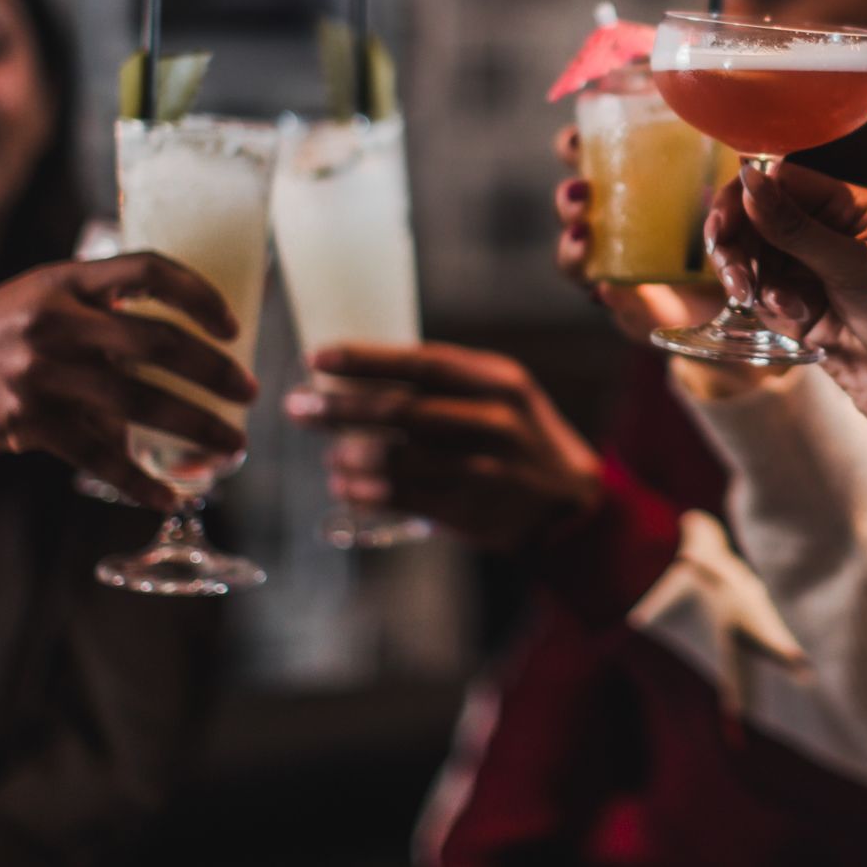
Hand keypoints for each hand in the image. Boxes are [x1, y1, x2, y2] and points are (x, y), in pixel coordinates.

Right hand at [0, 253, 254, 509]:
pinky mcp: (24, 421)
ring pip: (139, 400)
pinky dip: (139, 480)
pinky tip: (168, 497)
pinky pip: (98, 455)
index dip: (200, 295)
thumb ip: (103, 313)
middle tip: (249, 393)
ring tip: (233, 444)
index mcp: (67, 281)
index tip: (233, 326)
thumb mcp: (42, 299)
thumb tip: (181, 347)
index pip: (151, 270)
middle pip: (159, 342)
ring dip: (196, 426)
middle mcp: (55, 319)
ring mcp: (39, 370)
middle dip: (214, 371)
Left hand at [285, 340, 604, 552]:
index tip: (317, 357)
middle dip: (339, 408)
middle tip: (297, 407)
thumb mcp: (503, 392)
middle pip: (400, 410)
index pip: (421, 362)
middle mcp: (492, 421)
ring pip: (396, 458)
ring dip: (348, 456)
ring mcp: (482, 469)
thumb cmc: (520, 435)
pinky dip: (365, 492)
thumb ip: (447, 380)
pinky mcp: (470, 509)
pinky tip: (345, 487)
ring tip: (327, 456)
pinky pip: (402, 497)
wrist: (569, 503)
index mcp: (499, 381)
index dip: (365, 359)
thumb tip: (361, 371)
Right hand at [552, 124, 724, 342]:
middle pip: (570, 205)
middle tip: (582, 193)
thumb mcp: (730, 195)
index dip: (572, 146)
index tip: (579, 140)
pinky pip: (607, 297)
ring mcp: (613, 263)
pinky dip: (605, 293)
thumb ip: (732, 179)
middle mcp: (611, 220)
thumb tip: (747, 167)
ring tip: (586, 237)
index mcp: (628, 182)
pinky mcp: (627, 302)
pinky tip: (608, 288)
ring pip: (573, 254)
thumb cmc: (730, 227)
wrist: (736, 290)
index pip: (586, 156)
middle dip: (567, 199)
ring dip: (571, 245)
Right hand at [704, 162, 866, 447]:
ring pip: (752, 260)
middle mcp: (827, 233)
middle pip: (755, 220)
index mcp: (849, 207)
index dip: (743, 198)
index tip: (722, 227)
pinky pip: (762, 297)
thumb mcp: (856, 268)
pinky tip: (796, 321)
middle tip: (736, 277)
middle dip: (738, 245)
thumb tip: (748, 178)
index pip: (780, 182)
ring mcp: (811, 273)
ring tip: (769, 304)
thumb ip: (796, 228)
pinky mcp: (801, 312)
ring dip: (751, 280)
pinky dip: (768, 307)